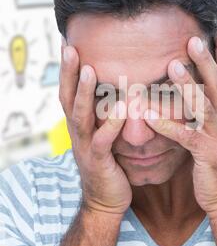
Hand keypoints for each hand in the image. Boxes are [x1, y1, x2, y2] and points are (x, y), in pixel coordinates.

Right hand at [59, 43, 131, 215]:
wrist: (106, 201)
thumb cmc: (109, 165)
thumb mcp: (103, 136)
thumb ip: (105, 116)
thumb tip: (117, 90)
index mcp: (79, 125)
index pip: (69, 92)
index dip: (68, 70)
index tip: (68, 44)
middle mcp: (77, 133)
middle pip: (68, 98)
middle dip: (69, 72)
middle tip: (69, 47)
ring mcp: (86, 147)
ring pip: (80, 116)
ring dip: (84, 92)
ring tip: (89, 68)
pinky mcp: (99, 161)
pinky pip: (103, 141)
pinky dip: (110, 124)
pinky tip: (119, 108)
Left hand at [144, 30, 216, 218]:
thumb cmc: (212, 157)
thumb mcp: (210, 128)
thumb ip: (203, 106)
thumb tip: (193, 86)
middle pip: (215, 83)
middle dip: (205, 60)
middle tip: (193, 38)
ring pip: (203, 106)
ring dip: (189, 86)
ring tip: (174, 67)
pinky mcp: (207, 153)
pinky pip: (186, 137)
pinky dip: (169, 126)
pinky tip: (150, 116)